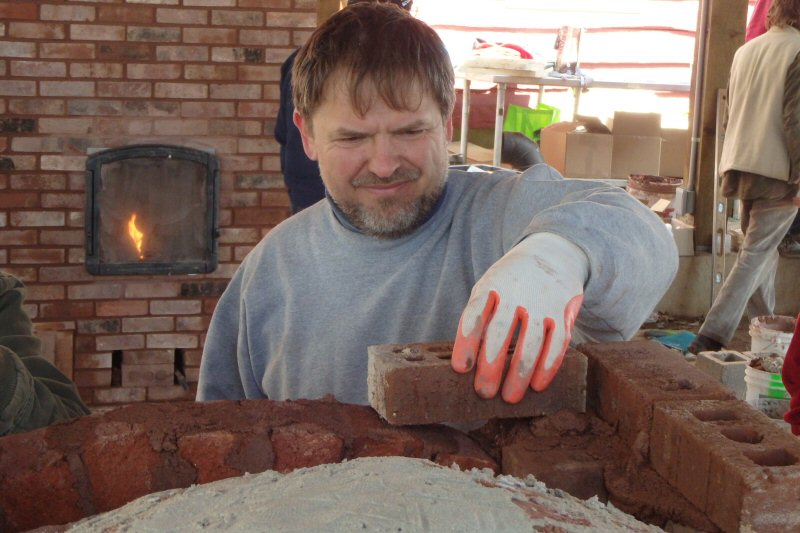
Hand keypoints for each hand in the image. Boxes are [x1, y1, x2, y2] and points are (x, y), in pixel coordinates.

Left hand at [451, 233, 587, 402]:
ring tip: (510, 398)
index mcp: (491, 286)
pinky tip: (538, 385)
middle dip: (491, 366)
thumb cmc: (509, 281)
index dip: (466, 342)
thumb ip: (478, 317)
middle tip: (483, 392)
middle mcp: (516, 293)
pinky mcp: (563, 310)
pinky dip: (548, 366)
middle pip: (501, 333)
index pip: (474, 315)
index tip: (461, 369)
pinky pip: (558, 342)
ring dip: (519, 374)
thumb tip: (465, 363)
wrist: (551, 252)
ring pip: (531, 342)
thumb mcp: (488, 287)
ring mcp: (542, 301)